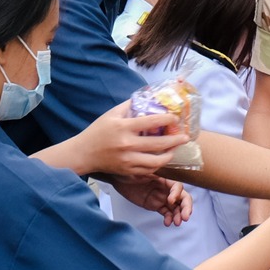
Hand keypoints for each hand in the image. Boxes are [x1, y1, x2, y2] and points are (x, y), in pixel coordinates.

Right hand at [66, 100, 188, 177]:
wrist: (84, 153)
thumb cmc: (98, 131)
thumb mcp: (111, 114)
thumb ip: (128, 105)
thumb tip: (147, 97)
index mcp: (123, 127)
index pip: (151, 122)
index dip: (167, 119)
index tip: (175, 118)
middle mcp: (127, 144)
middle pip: (158, 144)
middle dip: (175, 140)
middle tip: (185, 137)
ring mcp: (127, 160)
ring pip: (156, 161)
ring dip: (169, 155)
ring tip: (174, 150)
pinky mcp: (127, 171)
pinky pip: (148, 170)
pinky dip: (158, 165)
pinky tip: (162, 159)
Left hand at [112, 175, 192, 225]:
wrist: (119, 178)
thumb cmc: (130, 171)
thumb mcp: (140, 171)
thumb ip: (151, 173)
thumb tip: (160, 171)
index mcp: (165, 179)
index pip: (178, 187)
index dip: (177, 194)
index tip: (170, 200)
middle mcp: (166, 189)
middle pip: (182, 198)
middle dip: (186, 208)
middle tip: (185, 217)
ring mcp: (162, 198)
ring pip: (176, 208)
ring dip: (179, 216)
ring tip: (176, 222)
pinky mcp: (156, 205)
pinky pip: (166, 213)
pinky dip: (169, 218)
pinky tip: (167, 223)